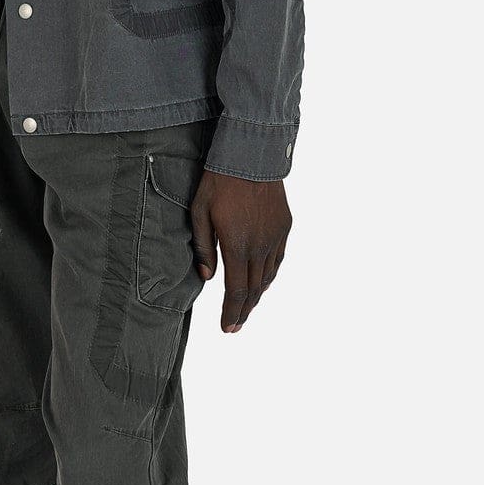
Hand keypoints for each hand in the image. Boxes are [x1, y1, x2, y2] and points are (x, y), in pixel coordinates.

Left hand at [190, 170, 291, 332]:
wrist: (252, 156)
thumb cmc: (219, 182)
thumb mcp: (200, 213)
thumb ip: (203, 247)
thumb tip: (206, 277)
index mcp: (237, 246)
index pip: (236, 291)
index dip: (232, 313)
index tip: (227, 329)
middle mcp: (260, 247)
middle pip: (253, 289)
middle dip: (244, 310)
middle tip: (236, 325)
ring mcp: (275, 237)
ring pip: (267, 277)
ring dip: (257, 295)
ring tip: (247, 307)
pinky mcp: (284, 227)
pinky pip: (278, 260)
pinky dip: (269, 276)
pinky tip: (263, 281)